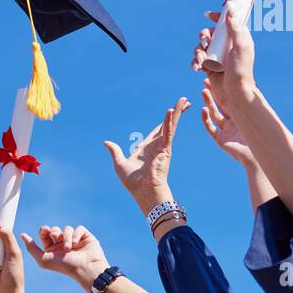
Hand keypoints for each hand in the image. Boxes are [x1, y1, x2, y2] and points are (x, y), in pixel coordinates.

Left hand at [21, 225, 109, 292]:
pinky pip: (79, 228)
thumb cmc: (64, 267)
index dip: (44, 230)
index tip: (45, 231)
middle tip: (55, 237)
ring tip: (68, 248)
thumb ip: (31, 248)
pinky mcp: (85, 237)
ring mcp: (74, 240)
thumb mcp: (43, 259)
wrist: (85, 269)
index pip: (44, 233)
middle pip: (54, 229)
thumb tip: (22, 235)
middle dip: (54, 232)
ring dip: (66, 237)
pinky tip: (76, 243)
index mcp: (51, 248)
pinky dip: (76, 234)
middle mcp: (62, 243)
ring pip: (66, 228)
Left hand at [104, 97, 189, 211]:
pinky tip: (171, 110)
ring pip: (171, 125)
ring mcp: (162, 146)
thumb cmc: (133, 182)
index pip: (157, 130)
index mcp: (147, 148)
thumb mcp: (120, 163)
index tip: (171, 111)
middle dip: (176, 112)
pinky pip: (167, 132)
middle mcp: (157, 145)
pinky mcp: (165, 149)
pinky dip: (169, 121)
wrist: (143, 192)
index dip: (164, 121)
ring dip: (177, 112)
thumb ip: (115, 151)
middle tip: (185, 101)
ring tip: (185, 100)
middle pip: (168, 124)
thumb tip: (106, 142)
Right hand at [193, 6, 256, 105]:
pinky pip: (196, 60)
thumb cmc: (241, 70)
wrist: (235, 93)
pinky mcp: (208, 67)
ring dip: (198, 51)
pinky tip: (196, 67)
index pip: (225, 23)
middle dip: (203, 36)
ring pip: (200, 47)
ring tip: (201, 60)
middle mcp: (225, 46)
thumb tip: (230, 6)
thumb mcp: (240, 45)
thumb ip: (235, 26)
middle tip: (205, 42)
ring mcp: (216, 57)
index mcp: (236, 39)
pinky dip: (194, 62)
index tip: (208, 15)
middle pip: (209, 33)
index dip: (217, 17)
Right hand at [200, 86, 254, 166]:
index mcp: (243, 117)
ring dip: (208, 103)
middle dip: (213, 94)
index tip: (217, 79)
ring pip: (214, 115)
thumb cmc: (261, 136)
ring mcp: (226, 132)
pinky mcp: (221, 140)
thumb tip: (254, 82)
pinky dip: (206, 119)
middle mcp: (234, 123)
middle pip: (220, 105)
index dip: (223, 91)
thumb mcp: (257, 115)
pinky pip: (211, 128)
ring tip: (203, 92)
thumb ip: (254, 101)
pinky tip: (203, 110)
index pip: (230, 101)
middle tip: (205, 82)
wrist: (257, 156)